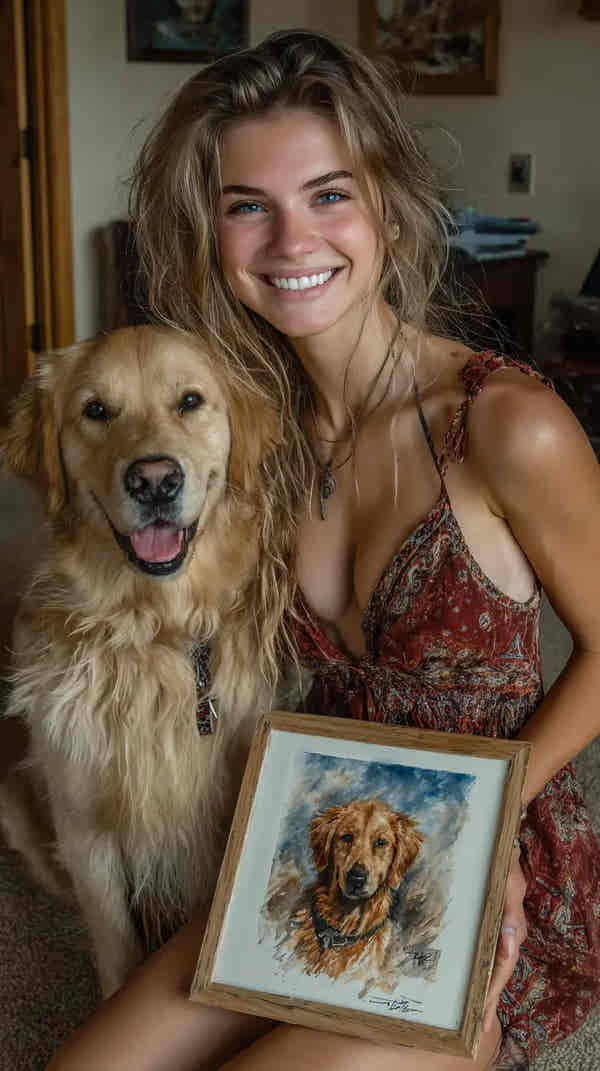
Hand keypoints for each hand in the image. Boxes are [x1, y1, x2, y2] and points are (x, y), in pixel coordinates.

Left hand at [482, 846, 526, 1032]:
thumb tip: (511, 941)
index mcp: (513, 930)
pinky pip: (486, 956)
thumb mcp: (509, 883)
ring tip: (474, 1018)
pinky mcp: (490, 930)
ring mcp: (500, 935)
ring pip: (493, 969)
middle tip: (477, 1027)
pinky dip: (480, 974)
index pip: (504, 967)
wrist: (502, 852)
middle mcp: (508, 937)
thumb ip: (510, 911)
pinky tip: (471, 986)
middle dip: (489, 1001)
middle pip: (499, 975)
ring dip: (484, 992)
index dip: (493, 989)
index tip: (483, 1010)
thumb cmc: (504, 865)